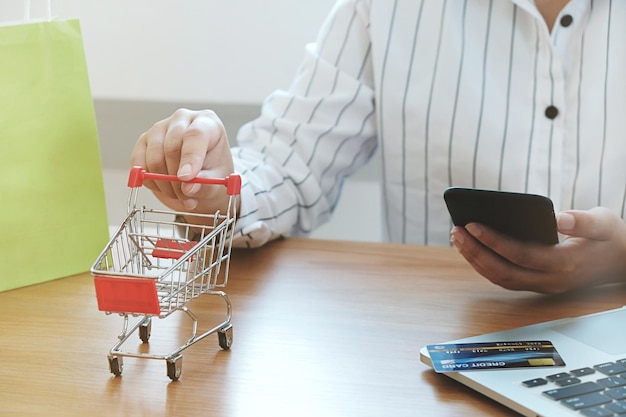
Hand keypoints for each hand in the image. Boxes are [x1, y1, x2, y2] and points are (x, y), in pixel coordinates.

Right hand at [130, 108, 236, 220]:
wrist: (202, 173)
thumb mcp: (217, 180)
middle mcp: (182, 120)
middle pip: (171, 146)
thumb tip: (188, 188)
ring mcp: (160, 128)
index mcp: (207, 122)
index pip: (195, 135)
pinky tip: (164, 187)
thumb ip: (205, 184)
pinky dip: (150, 181)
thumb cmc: (213, 170)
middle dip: (176, 178)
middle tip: (185, 196)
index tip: (187, 178)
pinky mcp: (144, 141)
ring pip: (154, 157)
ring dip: (164, 183)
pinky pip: (139, 164)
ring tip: (178, 194)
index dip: (190, 158)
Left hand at [450, 207, 625, 293]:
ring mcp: (544, 286)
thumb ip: (585, 222)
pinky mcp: (538, 284)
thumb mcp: (606, 224)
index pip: (521, 255)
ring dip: (476, 261)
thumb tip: (560, 218)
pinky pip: (506, 279)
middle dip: (476, 253)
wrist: (622, 262)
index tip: (472, 225)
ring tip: (457, 238)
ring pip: (502, 279)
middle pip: (504, 272)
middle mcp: (552, 280)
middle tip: (456, 231)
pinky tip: (472, 248)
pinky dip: (486, 265)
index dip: (494, 241)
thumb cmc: (611, 238)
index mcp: (566, 264)